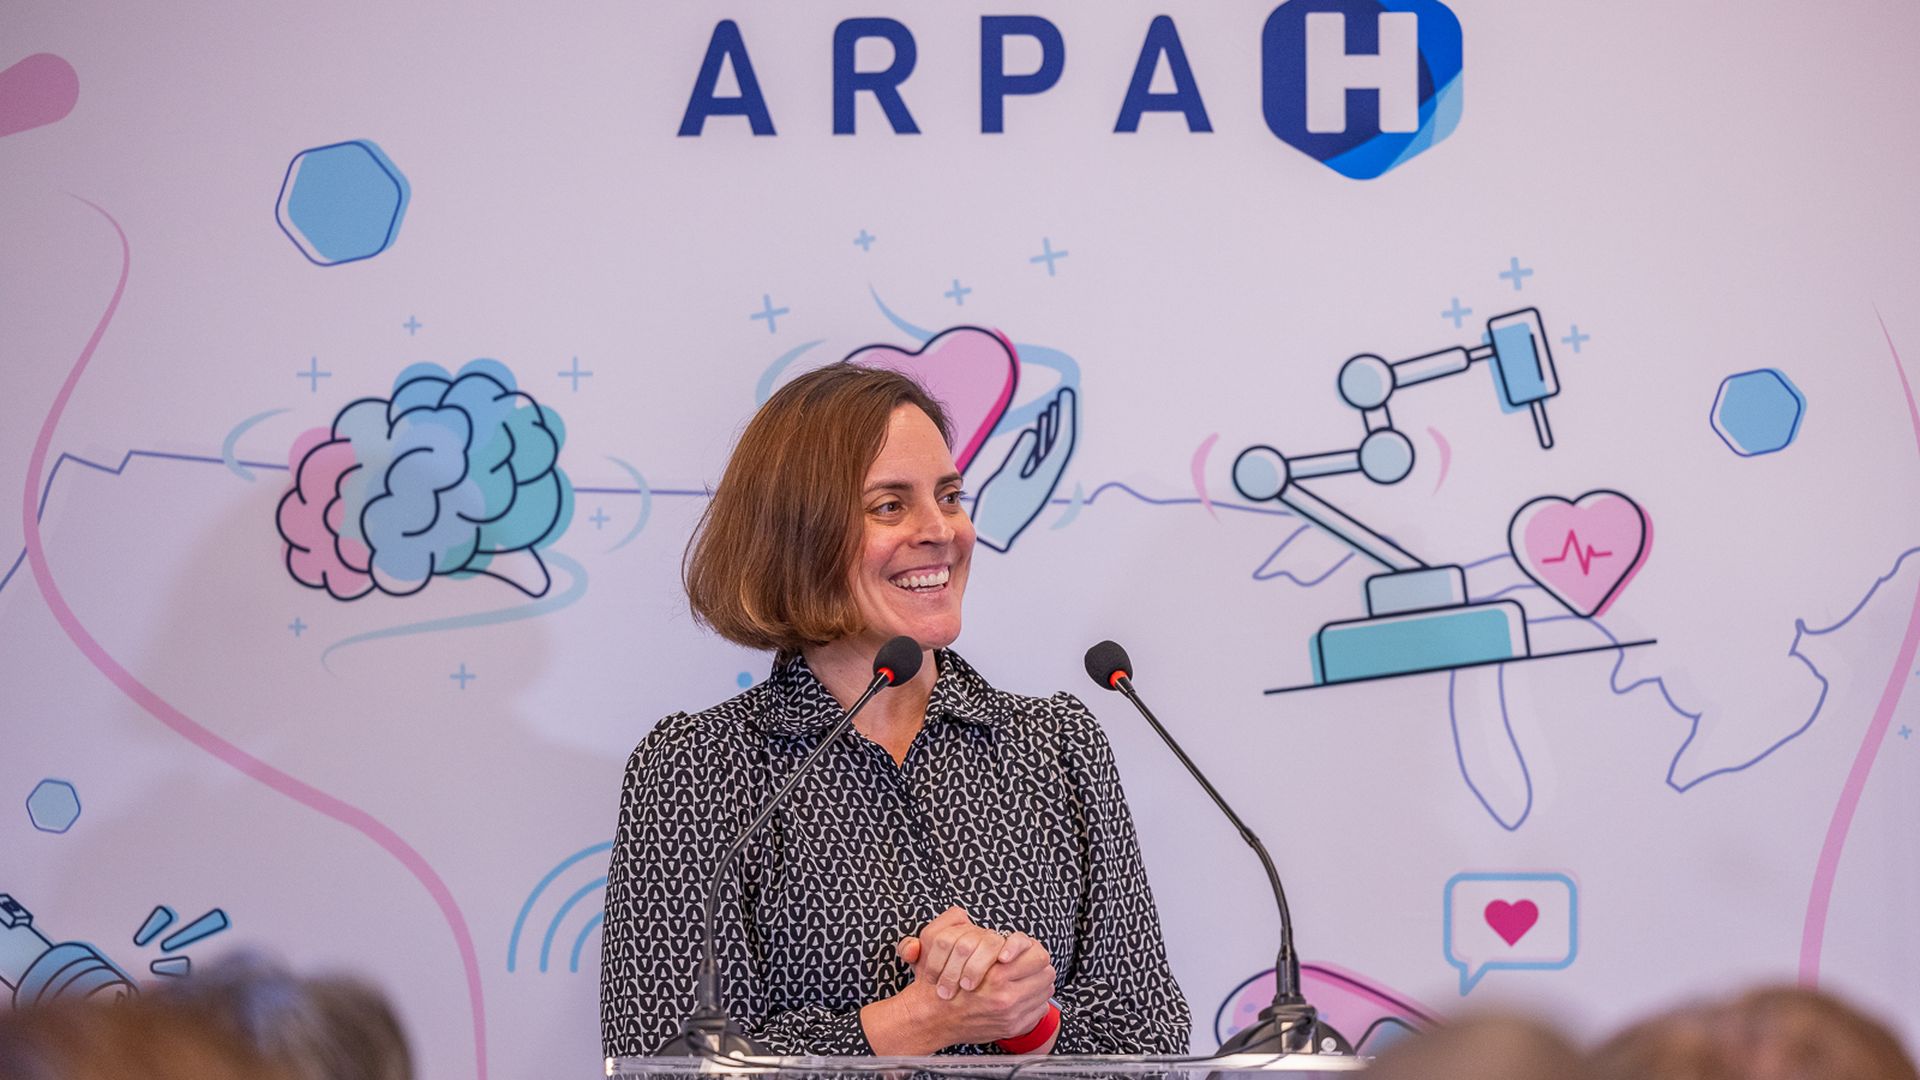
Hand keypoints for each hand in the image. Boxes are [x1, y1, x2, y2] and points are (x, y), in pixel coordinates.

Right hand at [895, 906, 1054, 1044]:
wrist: (931, 1019)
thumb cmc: (941, 983)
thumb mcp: (946, 946)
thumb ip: (966, 928)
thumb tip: (991, 927)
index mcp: (995, 975)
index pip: (1038, 956)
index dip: (1032, 950)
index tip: (1024, 952)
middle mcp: (1005, 998)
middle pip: (1047, 972)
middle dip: (1039, 966)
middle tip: (1030, 963)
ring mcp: (1011, 1015)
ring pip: (1046, 990)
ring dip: (1039, 983)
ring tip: (1026, 978)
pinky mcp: (1013, 1028)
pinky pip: (1040, 1010)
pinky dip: (1034, 1002)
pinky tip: (1022, 996)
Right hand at [971, 386, 1075, 551]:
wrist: (996, 533)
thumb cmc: (999, 512)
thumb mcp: (1009, 480)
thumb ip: (1022, 457)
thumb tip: (1033, 435)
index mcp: (1044, 475)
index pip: (1060, 441)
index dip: (1064, 417)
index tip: (1066, 397)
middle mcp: (1045, 476)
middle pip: (1058, 441)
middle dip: (1061, 417)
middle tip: (1065, 395)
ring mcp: (1039, 478)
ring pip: (1050, 447)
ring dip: (1051, 427)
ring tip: (1052, 406)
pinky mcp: (1031, 481)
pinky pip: (1040, 455)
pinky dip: (1041, 439)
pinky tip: (1039, 429)